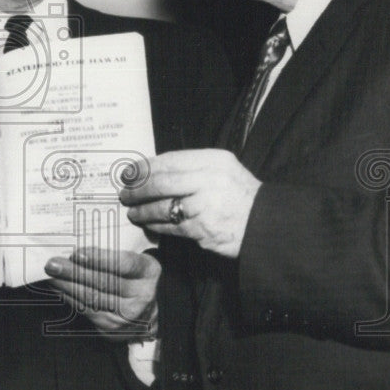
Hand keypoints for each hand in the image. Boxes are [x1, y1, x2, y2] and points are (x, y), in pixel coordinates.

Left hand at [44, 247, 159, 340]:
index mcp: (148, 272)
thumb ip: (115, 251)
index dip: (99, 259)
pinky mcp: (112, 328)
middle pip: (103, 282)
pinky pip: (86, 310)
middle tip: (53, 263)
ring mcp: (127, 315)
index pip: (124, 264)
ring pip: (91, 298)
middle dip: (74, 272)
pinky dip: (69, 297)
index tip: (78, 253)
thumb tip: (80, 247)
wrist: (150, 312)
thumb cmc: (137, 277)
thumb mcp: (137, 260)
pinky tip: (58, 287)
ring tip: (51, 274)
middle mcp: (141, 296)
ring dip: (67, 285)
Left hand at [120, 149, 260, 258]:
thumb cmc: (239, 196)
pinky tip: (147, 224)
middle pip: (162, 182)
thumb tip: (153, 170)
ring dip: (142, 210)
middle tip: (124, 193)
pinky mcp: (202, 229)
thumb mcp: (222, 169)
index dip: (144, 167)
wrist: (265, 225)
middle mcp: (209, 180)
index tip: (129, 172)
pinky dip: (155, 225)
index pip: (170, 160)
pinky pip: (170, 226)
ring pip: (162, 206)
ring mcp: (206, 206)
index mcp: (213, 160)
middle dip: (138, 189)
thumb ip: (192, 167)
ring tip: (132, 211)